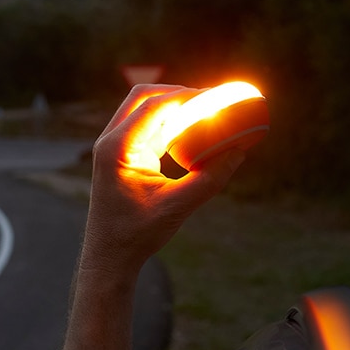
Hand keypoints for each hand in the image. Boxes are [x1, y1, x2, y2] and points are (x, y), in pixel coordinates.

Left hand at [79, 84, 246, 281]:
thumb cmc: (136, 234)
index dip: (184, 96)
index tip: (213, 96)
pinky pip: (146, 128)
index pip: (152, 105)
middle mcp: (111, 142)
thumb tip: (240, 151)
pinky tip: (191, 131)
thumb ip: (210, 178)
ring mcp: (114, 148)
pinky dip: (168, 124)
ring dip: (172, 107)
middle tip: (208, 99)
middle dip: (176, 93)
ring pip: (143, 110)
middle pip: (142, 97)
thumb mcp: (178, 206)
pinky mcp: (122, 156)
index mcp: (117, 148)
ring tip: (203, 111)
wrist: (110, 256)